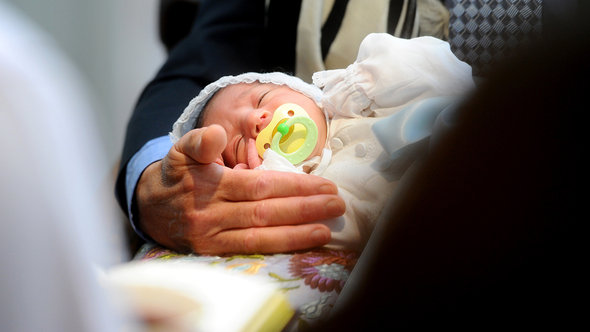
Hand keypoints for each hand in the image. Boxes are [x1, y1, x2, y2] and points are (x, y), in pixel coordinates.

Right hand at [135, 125, 344, 254]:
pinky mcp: (212, 252)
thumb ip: (199, 141)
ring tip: (327, 228)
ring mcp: (212, 236)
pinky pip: (250, 250)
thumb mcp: (180, 151)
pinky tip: (303, 243)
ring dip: (298, 233)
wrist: (147, 207)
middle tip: (336, 204)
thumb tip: (218, 133)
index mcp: (209, 185)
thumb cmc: (174, 176)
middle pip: (266, 212)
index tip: (324, 185)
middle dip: (304, 209)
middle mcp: (212, 213)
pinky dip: (279, 247)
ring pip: (261, 235)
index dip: (294, 186)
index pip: (259, 186)